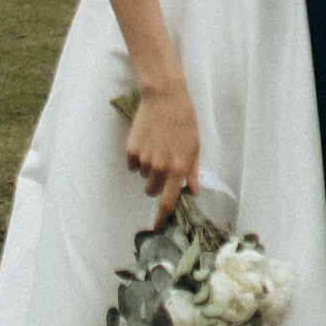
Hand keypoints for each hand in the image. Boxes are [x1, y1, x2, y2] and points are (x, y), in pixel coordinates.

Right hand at [122, 73, 200, 206]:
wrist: (165, 98)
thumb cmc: (184, 121)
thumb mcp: (194, 147)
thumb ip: (191, 172)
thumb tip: (191, 191)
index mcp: (177, 169)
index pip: (167, 202)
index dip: (161, 217)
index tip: (157, 227)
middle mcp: (160, 167)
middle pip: (152, 191)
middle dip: (157, 183)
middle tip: (164, 165)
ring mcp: (144, 159)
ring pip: (143, 176)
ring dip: (149, 168)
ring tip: (157, 146)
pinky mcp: (131, 149)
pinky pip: (132, 164)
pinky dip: (137, 158)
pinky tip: (146, 142)